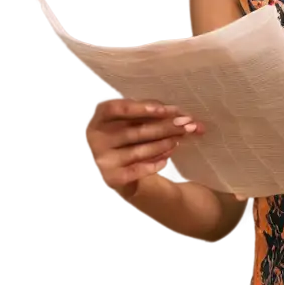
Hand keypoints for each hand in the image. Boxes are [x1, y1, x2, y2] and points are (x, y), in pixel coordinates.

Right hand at [83, 98, 203, 195]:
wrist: (104, 173)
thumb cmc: (121, 140)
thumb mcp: (128, 122)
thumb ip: (149, 115)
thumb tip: (180, 114)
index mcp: (99, 118)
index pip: (118, 108)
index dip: (143, 107)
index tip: (169, 110)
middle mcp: (95, 138)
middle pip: (135, 131)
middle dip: (165, 127)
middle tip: (187, 124)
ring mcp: (102, 159)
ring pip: (138, 150)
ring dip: (162, 144)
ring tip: (179, 140)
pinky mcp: (110, 177)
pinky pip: (135, 170)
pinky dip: (152, 164)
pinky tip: (167, 160)